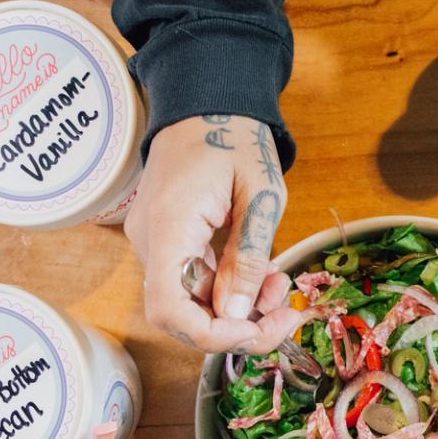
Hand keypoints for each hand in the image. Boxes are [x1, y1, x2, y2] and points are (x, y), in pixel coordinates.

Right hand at [125, 114, 298, 352]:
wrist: (208, 103)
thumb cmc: (236, 138)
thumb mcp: (261, 195)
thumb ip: (248, 256)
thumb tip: (236, 313)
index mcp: (168, 228)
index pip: (169, 309)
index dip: (212, 335)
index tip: (257, 330)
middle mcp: (152, 242)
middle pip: (182, 315)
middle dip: (237, 327)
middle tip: (285, 314)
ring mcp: (157, 243)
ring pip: (192, 302)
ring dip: (240, 308)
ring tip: (281, 285)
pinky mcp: (169, 242)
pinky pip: (195, 282)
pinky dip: (231, 289)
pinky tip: (265, 276)